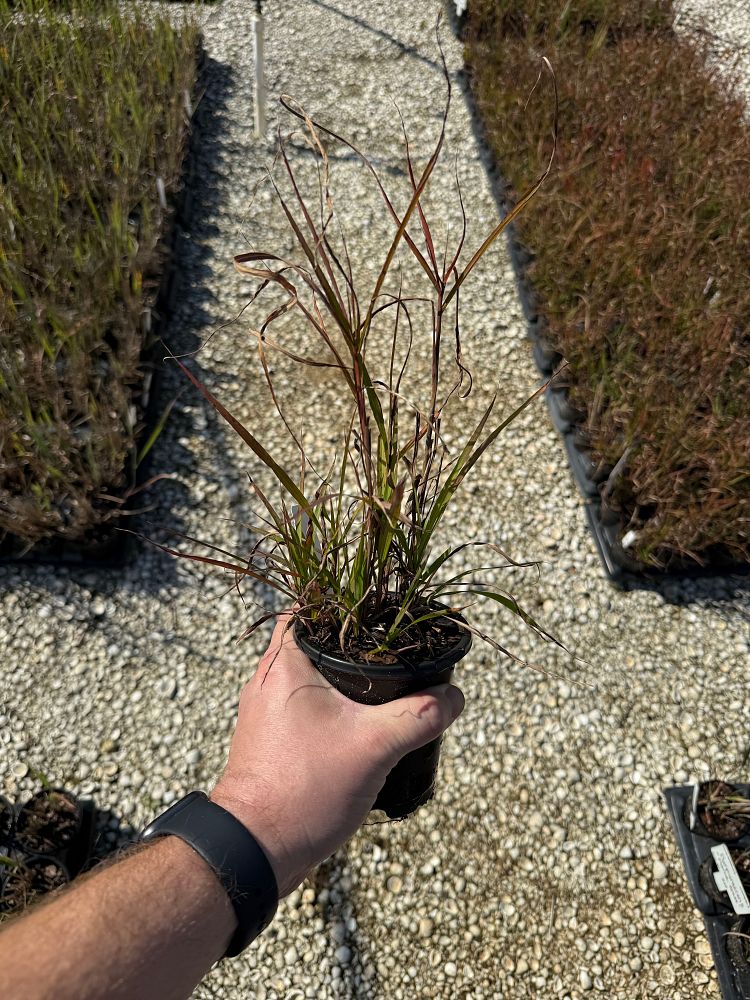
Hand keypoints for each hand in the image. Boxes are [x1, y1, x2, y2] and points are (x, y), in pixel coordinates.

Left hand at [210, 613, 464, 895]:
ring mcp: (267, 710)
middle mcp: (268, 679)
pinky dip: (336, 706)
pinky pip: (308, 705)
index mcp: (284, 663)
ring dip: (347, 679)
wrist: (255, 850)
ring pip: (314, 676)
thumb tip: (455, 696)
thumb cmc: (305, 789)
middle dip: (357, 645)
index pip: (311, 606)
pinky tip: (365, 724)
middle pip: (317, 640)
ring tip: (388, 688)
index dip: (348, 602)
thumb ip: (420, 715)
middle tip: (397, 652)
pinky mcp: (271, 738)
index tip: (383, 613)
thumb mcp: (374, 746)